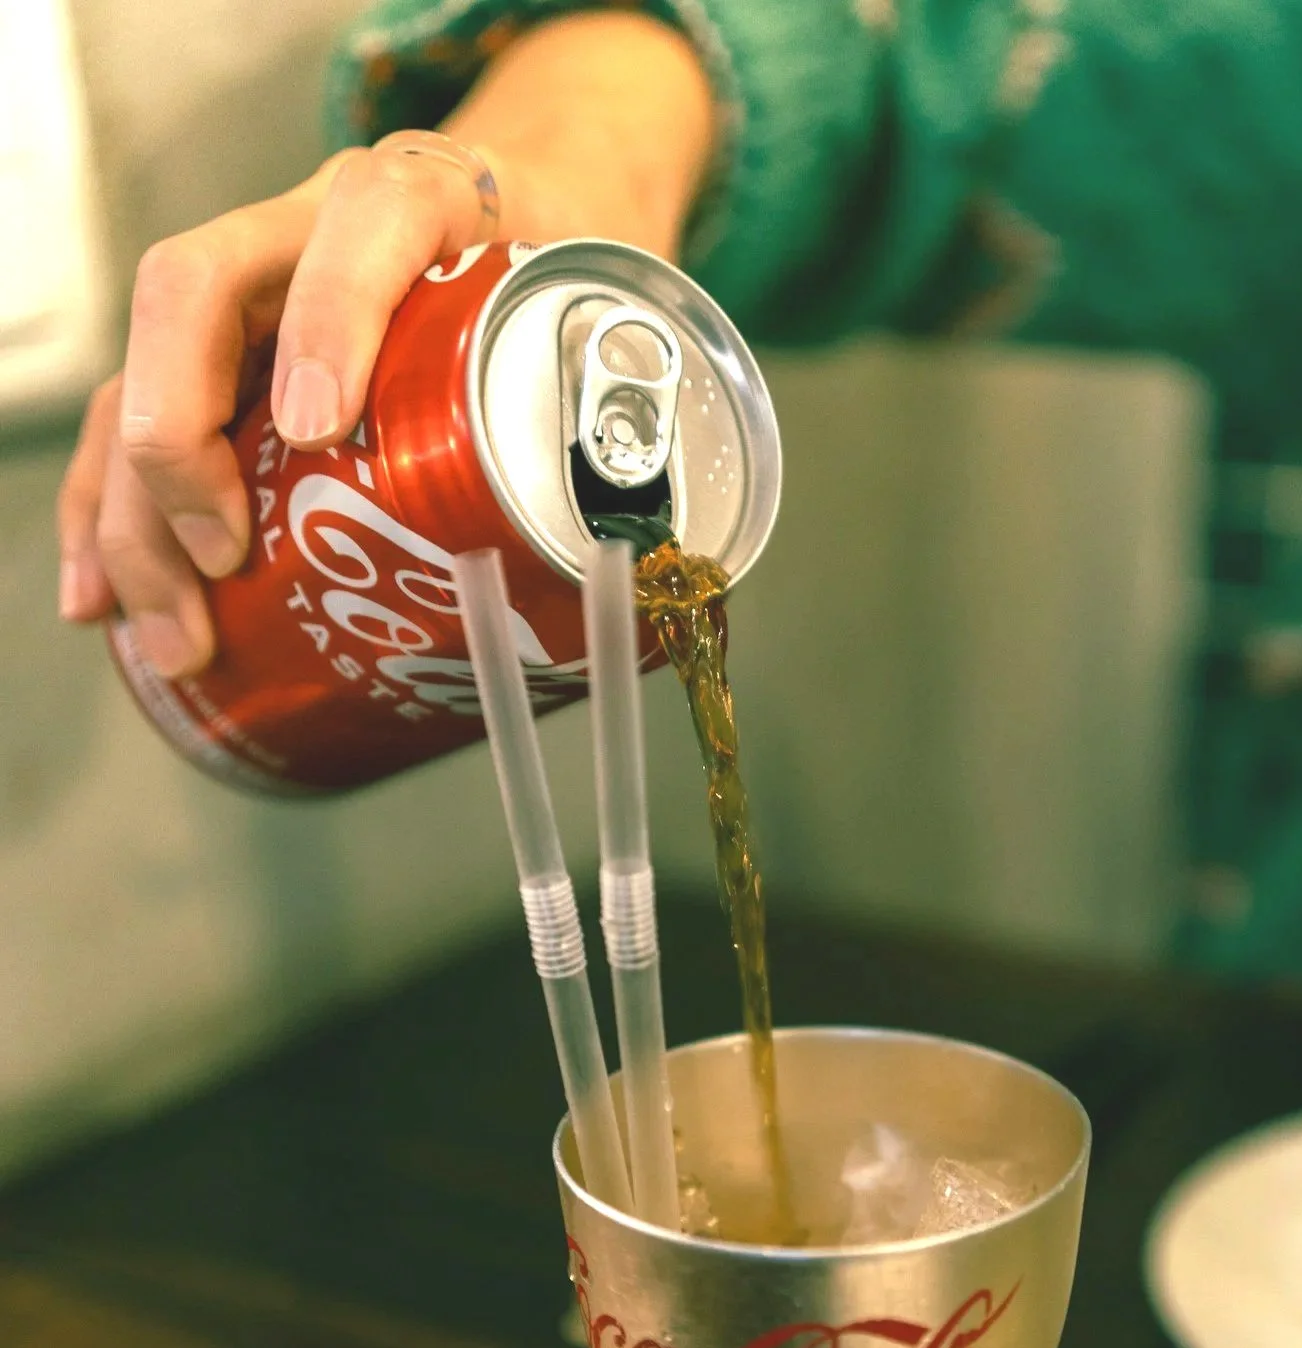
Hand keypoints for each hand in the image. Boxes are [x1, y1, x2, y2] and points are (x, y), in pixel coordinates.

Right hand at [57, 10, 715, 678]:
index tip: (318, 431)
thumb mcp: (607, 309)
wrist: (534, 200)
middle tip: (224, 567)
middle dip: (182, 444)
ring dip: (132, 513)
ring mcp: (249, 291)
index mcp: (422, 200)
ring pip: (146, 372)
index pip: (364, 229)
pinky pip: (133, 423)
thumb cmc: (564, 268)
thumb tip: (640, 539)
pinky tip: (101, 603)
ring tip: (165, 632)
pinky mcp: (222, 360)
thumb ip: (617, 394)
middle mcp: (306, 227)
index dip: (330, 323)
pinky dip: (109, 517)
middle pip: (198, 299)